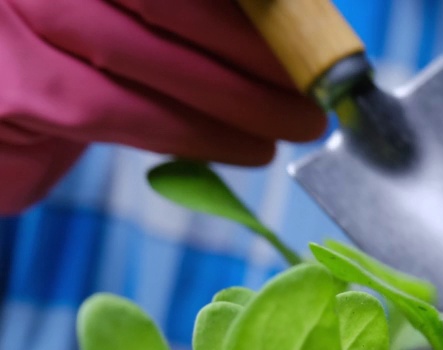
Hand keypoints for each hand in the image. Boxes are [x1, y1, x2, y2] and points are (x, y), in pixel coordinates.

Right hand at [0, 0, 326, 212]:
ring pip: (156, 58)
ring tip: (296, 121)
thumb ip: (188, 16)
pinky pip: (127, 113)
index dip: (249, 4)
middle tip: (319, 83)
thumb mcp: (121, 17)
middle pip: (170, 2)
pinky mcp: (20, 91)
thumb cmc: (61, 57)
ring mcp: (21, 20)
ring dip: (244, 98)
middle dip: (260, 46)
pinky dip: (200, 134)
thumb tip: (282, 26)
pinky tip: (246, 148)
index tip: (307, 20)